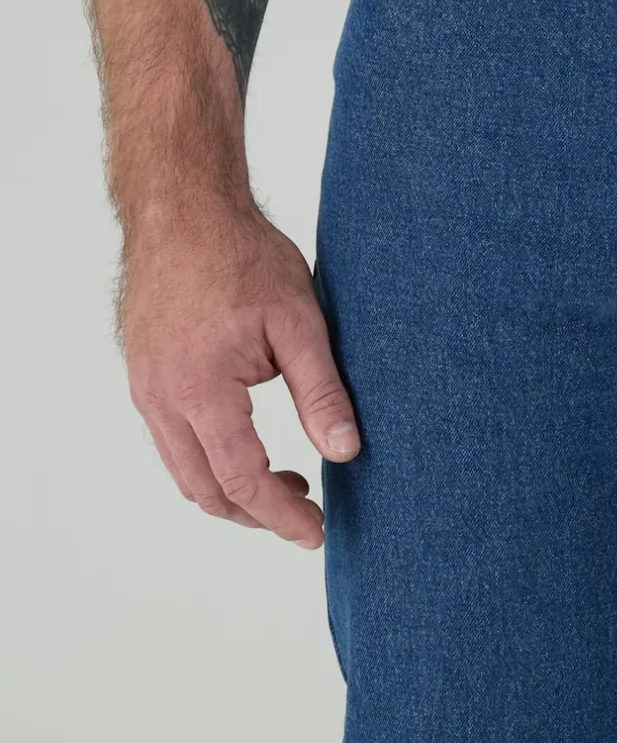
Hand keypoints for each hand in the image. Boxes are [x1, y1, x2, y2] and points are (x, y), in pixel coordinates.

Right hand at [120, 202, 357, 549]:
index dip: (282, 516)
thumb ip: (321, 391)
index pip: (243, 480)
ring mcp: (145, 389)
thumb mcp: (298, 320)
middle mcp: (161, 399)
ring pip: (184, 471)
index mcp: (201, 390)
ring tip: (288, 482)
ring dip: (232, 490)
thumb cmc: (241, 255)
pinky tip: (248, 442)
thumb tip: (346, 452)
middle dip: (257, 514)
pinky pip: (171, 442)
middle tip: (306, 513)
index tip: (316, 533)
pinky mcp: (143, 377)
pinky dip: (209, 460)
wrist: (181, 209)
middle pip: (206, 490)